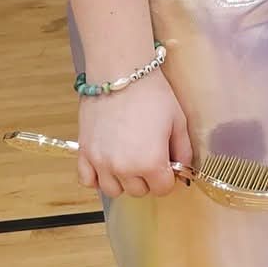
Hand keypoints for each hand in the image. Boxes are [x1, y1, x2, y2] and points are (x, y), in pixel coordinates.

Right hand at [76, 72, 191, 198]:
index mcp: (150, 163)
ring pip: (113, 190)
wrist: (121, 75)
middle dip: (148, 178)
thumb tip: (184, 169)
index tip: (170, 165)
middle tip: (151, 157)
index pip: (162, 189)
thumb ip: (183, 150)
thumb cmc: (153, 95)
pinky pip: (87, 181)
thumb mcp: (178, 121)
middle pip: (138, 191)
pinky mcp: (84, 154)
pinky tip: (108, 164)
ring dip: (124, 180)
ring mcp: (100, 163)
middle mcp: (123, 169)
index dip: (169, 177)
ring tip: (130, 159)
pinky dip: (97, 178)